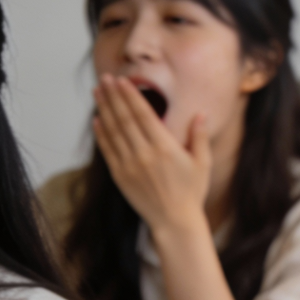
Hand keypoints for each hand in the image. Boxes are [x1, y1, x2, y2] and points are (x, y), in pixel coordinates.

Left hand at [92, 75, 210, 234]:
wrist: (174, 221)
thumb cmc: (191, 192)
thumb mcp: (202, 163)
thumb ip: (199, 136)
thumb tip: (201, 114)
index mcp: (165, 147)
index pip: (143, 114)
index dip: (130, 96)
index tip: (122, 81)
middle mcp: (144, 154)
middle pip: (124, 118)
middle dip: (114, 96)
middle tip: (105, 78)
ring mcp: (129, 165)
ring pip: (113, 131)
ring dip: (104, 109)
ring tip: (98, 92)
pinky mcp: (120, 176)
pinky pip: (108, 150)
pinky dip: (101, 133)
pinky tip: (97, 120)